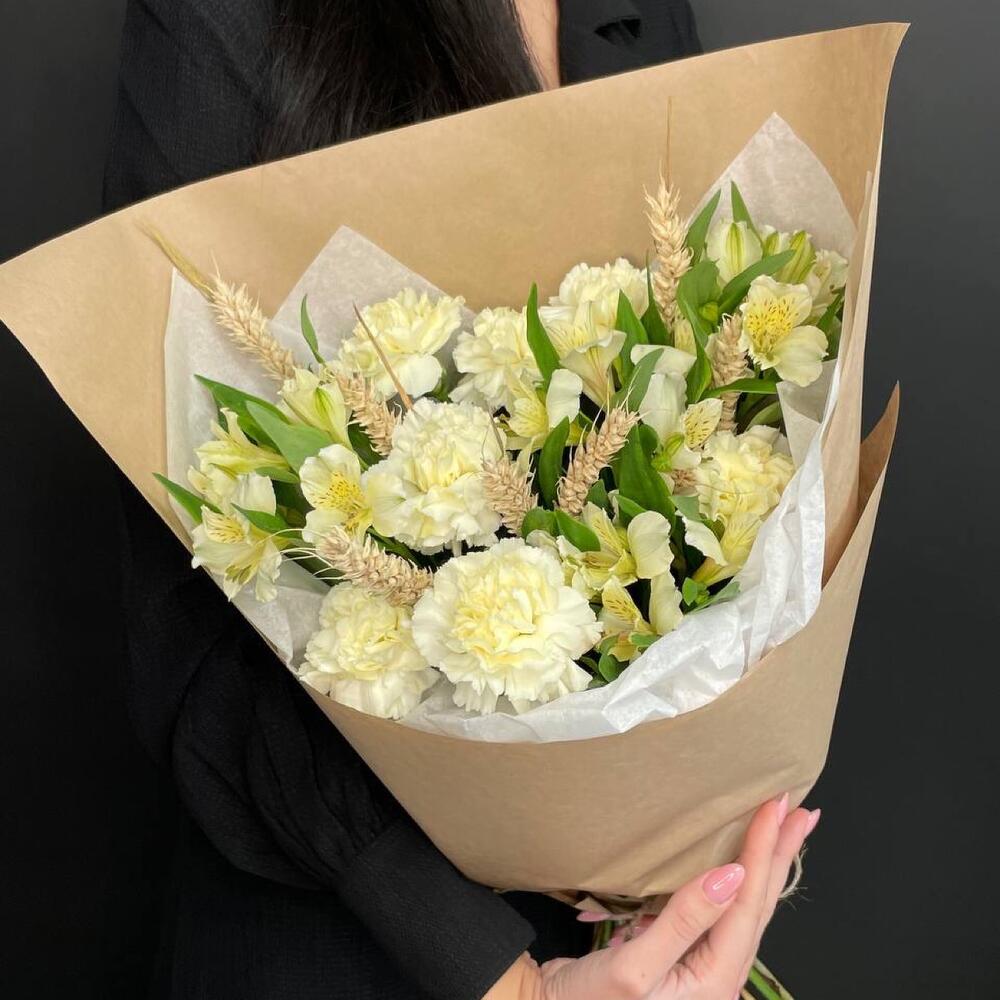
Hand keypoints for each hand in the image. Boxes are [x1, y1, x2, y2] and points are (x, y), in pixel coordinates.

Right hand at [486, 795, 819, 999]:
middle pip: (757, 904)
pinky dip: (731, 880)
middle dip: (779, 855)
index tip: (776, 807)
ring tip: (780, 831)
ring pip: (741, 907)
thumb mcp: (634, 968)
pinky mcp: (680, 956)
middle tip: (801, 812)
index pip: (746, 902)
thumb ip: (684, 921)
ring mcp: (701, 967)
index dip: (762, 850)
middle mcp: (717, 977)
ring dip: (762, 865)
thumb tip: (731, 876)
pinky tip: (734, 864)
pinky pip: (716, 912)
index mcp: (714, 982)